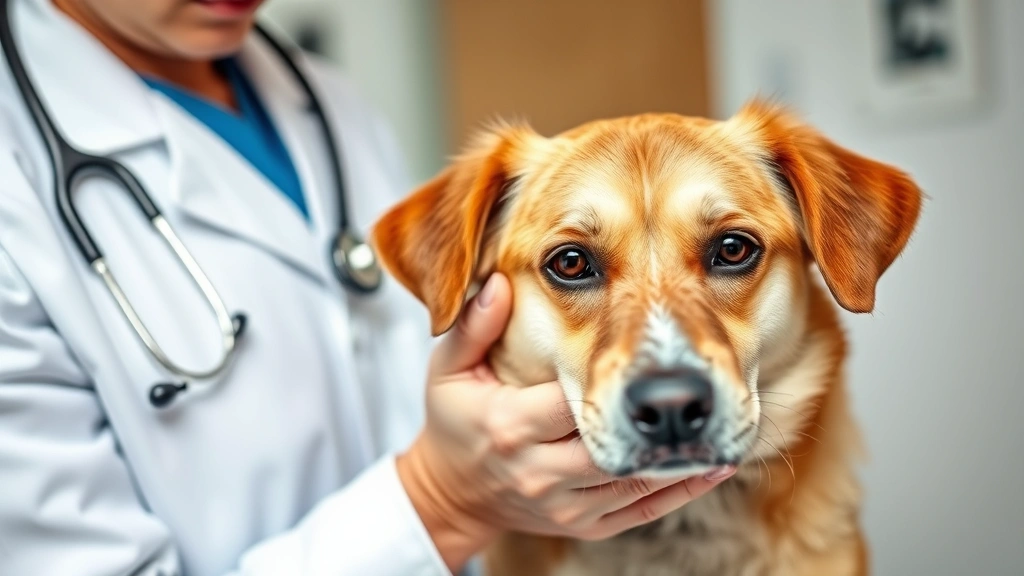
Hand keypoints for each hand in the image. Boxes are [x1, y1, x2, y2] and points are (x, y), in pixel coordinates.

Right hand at [397, 273, 734, 571]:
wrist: (454, 491)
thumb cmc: (455, 421)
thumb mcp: (448, 370)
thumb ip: (475, 327)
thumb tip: (499, 280)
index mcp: (511, 427)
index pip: (570, 400)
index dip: (607, 378)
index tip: (645, 347)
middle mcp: (541, 471)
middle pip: (614, 444)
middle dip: (658, 421)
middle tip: (703, 388)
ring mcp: (566, 505)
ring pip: (636, 481)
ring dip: (684, 456)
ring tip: (729, 424)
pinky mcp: (586, 525)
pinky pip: (642, 511)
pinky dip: (682, 490)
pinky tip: (715, 466)